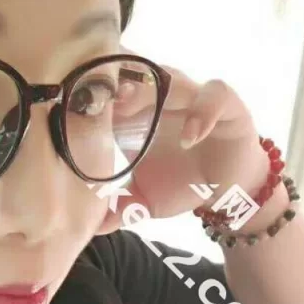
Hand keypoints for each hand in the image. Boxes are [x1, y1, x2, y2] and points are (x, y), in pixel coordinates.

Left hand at [95, 57, 268, 234]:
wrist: (229, 190)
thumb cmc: (185, 184)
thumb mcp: (146, 201)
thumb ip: (120, 208)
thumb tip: (90, 226)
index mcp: (139, 113)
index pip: (114, 88)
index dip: (96, 91)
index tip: (73, 105)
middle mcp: (164, 98)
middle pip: (138, 76)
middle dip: (117, 83)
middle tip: (98, 98)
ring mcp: (195, 97)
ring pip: (172, 79)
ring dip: (152, 90)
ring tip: (130, 106)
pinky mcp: (227, 106)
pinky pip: (215, 96)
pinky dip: (202, 112)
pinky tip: (189, 136)